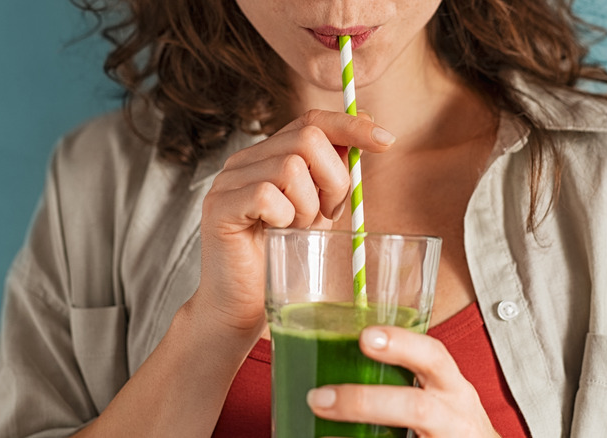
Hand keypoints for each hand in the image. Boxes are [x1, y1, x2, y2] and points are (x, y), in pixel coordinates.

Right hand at [190, 110, 393, 336]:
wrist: (244, 306)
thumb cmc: (283, 258)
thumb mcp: (319, 209)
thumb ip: (334, 171)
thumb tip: (369, 127)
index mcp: (269, 156)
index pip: (312, 120)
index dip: (350, 126)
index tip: (386, 141)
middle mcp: (245, 161)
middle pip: (308, 138)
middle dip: (335, 180)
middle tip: (329, 215)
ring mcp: (228, 181)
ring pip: (290, 168)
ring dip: (309, 206)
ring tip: (299, 230)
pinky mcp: (219, 207)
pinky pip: (267, 195)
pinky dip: (285, 218)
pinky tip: (279, 234)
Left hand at [307, 326, 500, 436]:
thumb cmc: (453, 423)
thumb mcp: (443, 396)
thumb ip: (406, 379)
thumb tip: (339, 366)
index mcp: (453, 389)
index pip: (434, 357)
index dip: (402, 344)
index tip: (365, 336)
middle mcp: (454, 417)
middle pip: (417, 408)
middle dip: (364, 402)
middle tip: (319, 398)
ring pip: (409, 426)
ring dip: (358, 422)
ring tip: (320, 417)